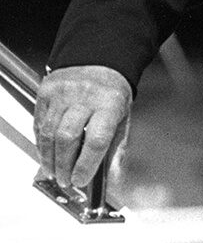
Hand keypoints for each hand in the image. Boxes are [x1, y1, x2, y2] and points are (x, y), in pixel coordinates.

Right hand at [33, 65, 131, 191]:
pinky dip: (42, 143)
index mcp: (110, 104)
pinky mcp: (46, 91)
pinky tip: (47, 153)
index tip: (81, 180)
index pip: (96, 140)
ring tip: (54, 172)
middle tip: (65, 180)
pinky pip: (39, 123)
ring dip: (49, 158)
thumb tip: (108, 178)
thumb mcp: (123, 118)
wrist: (102, 62)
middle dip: (63, 165)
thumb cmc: (113, 94)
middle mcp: (85, 97)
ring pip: (49, 133)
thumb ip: (114, 147)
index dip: (86, 164)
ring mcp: (63, 93)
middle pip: (67, 138)